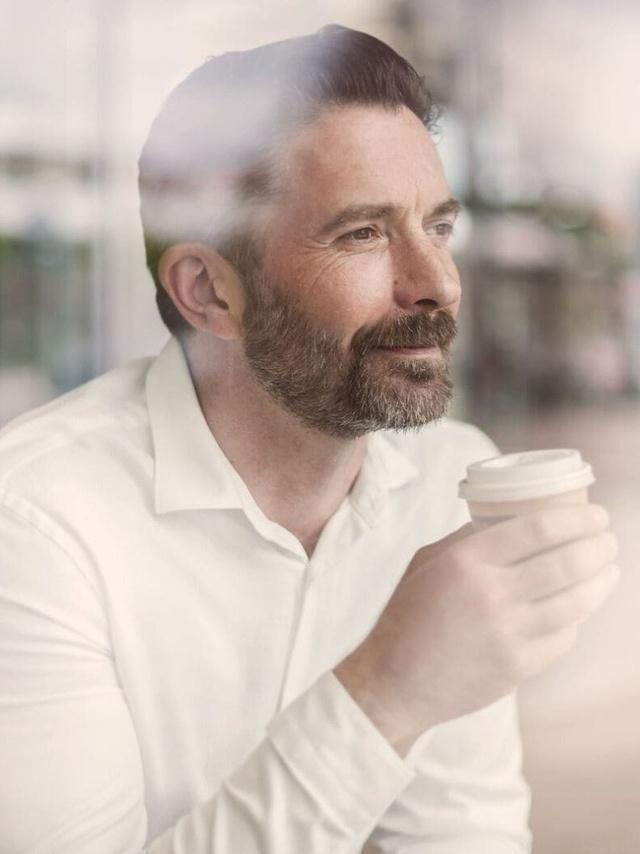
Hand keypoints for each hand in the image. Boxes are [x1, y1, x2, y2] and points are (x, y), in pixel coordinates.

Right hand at [335, 504, 618, 754]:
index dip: (577, 519)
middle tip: (608, 540)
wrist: (393, 682)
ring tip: (610, 570)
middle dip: (600, 547)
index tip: (595, 514)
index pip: (538, 529)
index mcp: (467, 561)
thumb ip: (467, 541)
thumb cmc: (407, 617)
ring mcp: (508, 634)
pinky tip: (581, 609)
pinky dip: (577, 619)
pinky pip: (563, 637)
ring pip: (576, 602)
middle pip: (567, 562)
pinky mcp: (518, 667)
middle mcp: (492, 594)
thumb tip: (507, 522)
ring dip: (602, 582)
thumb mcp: (426, 563)